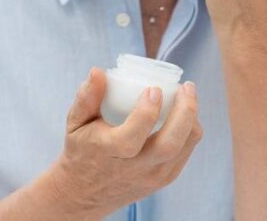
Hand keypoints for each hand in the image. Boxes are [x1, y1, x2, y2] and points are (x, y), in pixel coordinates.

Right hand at [48, 68, 202, 218]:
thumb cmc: (81, 150)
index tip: (154, 89)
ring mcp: (151, 177)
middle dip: (184, 112)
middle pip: (168, 144)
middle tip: (187, 87)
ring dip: (191, 119)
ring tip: (188, 95)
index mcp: (109, 152)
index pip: (132, 136)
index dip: (147, 112)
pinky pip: (185, 154)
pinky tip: (186, 114)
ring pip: (182, 148)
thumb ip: (86, 97)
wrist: (84, 194)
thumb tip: (98, 71)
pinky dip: (190, 132)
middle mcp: (133, 169)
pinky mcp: (162, 181)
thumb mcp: (75, 123)